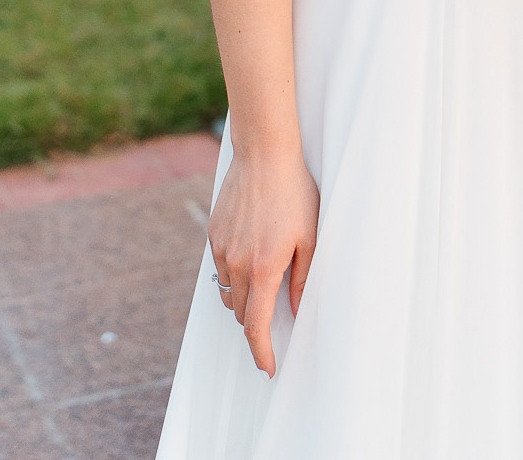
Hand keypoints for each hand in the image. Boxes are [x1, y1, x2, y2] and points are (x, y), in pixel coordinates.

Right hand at [207, 148, 319, 375]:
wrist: (264, 154)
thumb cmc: (294, 192)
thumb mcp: (309, 237)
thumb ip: (302, 279)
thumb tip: (294, 311)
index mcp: (264, 267)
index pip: (256, 326)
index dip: (261, 352)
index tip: (267, 367)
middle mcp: (237, 263)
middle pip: (240, 312)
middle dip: (256, 321)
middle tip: (276, 312)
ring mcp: (221, 249)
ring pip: (228, 292)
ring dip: (243, 298)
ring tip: (264, 279)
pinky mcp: (213, 234)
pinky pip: (221, 267)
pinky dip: (234, 273)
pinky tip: (251, 253)